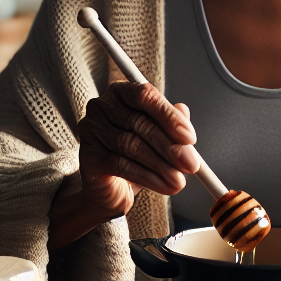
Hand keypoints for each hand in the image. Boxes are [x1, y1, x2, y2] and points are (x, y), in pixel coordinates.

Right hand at [49, 81, 197, 248]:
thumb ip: (171, 123)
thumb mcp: (158, 136)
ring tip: (179, 180)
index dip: (169, 117)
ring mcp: (91, 129)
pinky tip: (164, 185)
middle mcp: (101, 106)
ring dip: (161, 165)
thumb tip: (184, 112)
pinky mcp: (88, 155)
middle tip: (192, 164)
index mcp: (121, 92)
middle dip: (170, 146)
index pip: (145, 96)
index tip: (190, 138)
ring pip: (131, 145)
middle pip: (139, 122)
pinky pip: (121, 164)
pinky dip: (147, 176)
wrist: (111, 188)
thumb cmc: (136, 156)